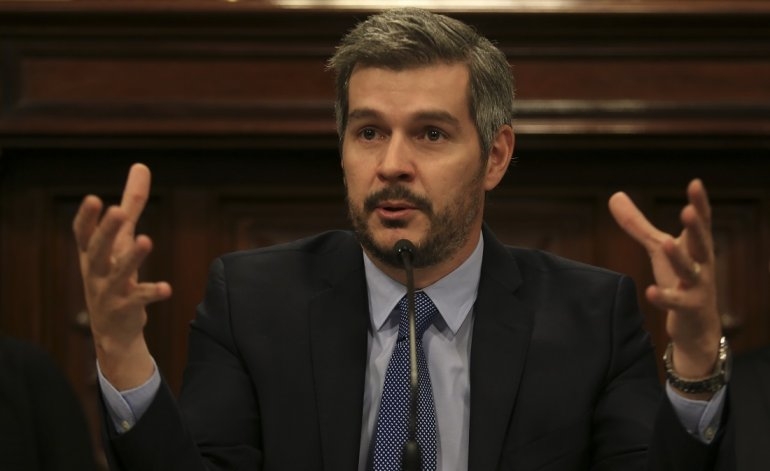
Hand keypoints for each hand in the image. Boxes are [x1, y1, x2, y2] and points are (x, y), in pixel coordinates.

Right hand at [73, 163, 171, 388]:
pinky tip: (167, 288)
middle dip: (107, 229)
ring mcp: (109, 290)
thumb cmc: (115, 271)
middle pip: (99, 248)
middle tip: (117, 210)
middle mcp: (97, 270)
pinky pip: (139, 299)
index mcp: (92, 252)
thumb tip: (141, 165)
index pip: (83, 233)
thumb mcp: (122, 237)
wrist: (111, 328)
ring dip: (133, 257)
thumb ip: (133, 203)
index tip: (92, 199)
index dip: (87, 218)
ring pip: (120, 272)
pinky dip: (152, 292)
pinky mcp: (126, 308)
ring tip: (147, 240)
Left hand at [609, 179, 721, 397]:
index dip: (700, 203)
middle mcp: (702, 263)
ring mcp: (698, 287)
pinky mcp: (689, 308)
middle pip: (701, 243)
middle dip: (696, 227)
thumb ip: (638, 224)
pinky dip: (665, 297)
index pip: (701, 222)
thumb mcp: (658, 249)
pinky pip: (677, 302)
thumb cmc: (679, 278)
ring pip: (690, 271)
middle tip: (688, 211)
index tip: (695, 183)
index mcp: (696, 246)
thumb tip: (614, 195)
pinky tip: (651, 291)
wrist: (697, 324)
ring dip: (680, 258)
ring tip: (665, 243)